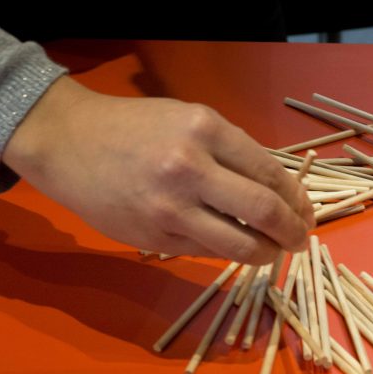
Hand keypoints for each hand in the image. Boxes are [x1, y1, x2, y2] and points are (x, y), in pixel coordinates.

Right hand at [2, 76, 314, 262]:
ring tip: (272, 251)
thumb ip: (231, 152)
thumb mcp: (190, 120)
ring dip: (266, 253)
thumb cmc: (136, 128)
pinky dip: (226, 252)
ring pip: (240, 246)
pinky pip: (206, 252)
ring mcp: (170, 209)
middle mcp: (190, 169)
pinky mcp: (154, 239)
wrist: (67, 142)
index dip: (297, 200)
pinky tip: (232, 245)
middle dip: (293, 232)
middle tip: (300, 238)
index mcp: (206, 130)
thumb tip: (277, 192)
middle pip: (264, 212)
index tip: (305, 212)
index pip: (271, 174)